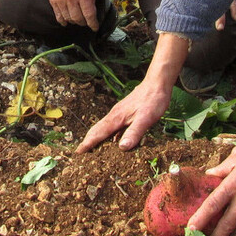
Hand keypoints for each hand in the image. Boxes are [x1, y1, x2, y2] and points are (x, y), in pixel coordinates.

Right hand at [33, 0, 97, 29]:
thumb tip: (91, 11)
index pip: (89, 14)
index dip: (93, 23)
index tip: (95, 27)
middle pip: (78, 19)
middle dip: (84, 22)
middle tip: (86, 22)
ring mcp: (61, 0)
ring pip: (68, 19)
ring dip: (74, 21)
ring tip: (77, 19)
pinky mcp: (53, 0)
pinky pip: (58, 16)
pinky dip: (63, 21)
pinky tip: (66, 22)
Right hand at [77, 33, 189, 151]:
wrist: (157, 84)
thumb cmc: (152, 101)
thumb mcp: (146, 119)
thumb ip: (134, 133)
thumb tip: (121, 148)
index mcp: (117, 118)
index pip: (99, 133)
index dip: (88, 143)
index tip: (78, 152)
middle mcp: (115, 115)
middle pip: (97, 129)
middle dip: (88, 140)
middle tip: (80, 152)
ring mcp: (119, 113)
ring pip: (104, 127)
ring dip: (96, 137)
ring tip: (91, 147)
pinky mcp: (125, 112)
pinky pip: (112, 125)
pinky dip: (107, 134)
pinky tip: (112, 140)